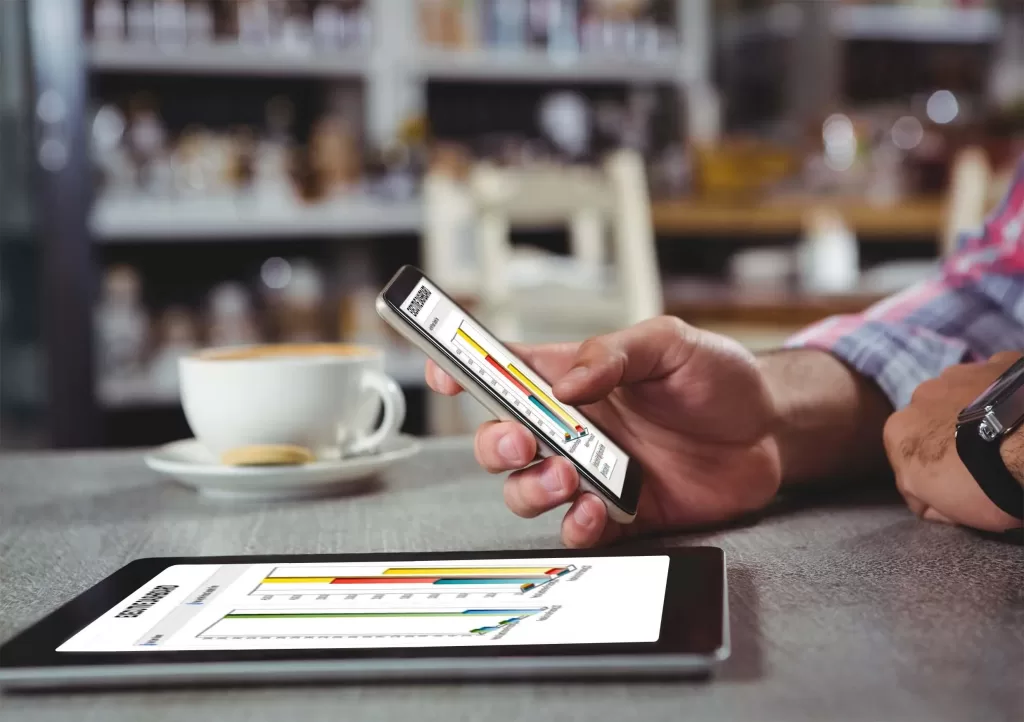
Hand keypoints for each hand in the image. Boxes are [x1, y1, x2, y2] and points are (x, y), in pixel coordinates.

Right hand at [425, 317, 782, 546]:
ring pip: (527, 490)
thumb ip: (614, 353)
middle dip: (493, 444)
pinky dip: (574, 525)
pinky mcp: (618, 514)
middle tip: (518, 442)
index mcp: (573, 379)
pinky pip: (575, 528)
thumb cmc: (717, 377)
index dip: (463, 368)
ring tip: (568, 476)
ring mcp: (591, 473)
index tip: (443, 372)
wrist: (771, 431)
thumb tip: (566, 384)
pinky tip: (594, 511)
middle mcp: (572, 427)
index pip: (504, 371)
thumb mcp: (671, 343)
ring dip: (532, 487)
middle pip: (501, 439)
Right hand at [883, 351, 1023, 531]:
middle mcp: (921, 394)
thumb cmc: (984, 483)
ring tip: (1005, 434)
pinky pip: (998, 382)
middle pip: (931, 420)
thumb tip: (927, 499)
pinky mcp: (1002, 362)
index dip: (930, 474)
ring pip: (962, 396)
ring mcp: (961, 373)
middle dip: (949, 435)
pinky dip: (1005, 396)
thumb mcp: (945, 510)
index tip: (956, 487)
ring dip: (974, 411)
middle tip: (981, 459)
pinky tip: (1021, 415)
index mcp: (898, 429)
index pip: (905, 458)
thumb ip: (924, 498)